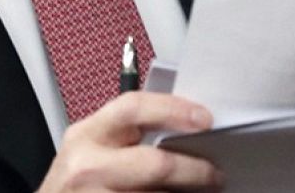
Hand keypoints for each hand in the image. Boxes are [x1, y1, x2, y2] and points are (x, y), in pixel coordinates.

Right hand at [37, 93, 222, 191]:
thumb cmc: (79, 180)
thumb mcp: (93, 148)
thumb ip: (129, 135)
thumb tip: (189, 129)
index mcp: (87, 134)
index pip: (133, 108)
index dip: (173, 110)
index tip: (205, 119)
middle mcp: (87, 166)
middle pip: (155, 164)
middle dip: (194, 170)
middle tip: (215, 174)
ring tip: (200, 191)